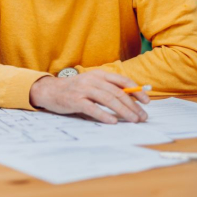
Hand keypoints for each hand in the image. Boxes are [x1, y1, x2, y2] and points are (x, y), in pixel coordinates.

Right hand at [29, 70, 149, 123]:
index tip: (146, 101)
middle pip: (117, 92)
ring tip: (133, 120)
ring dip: (123, 111)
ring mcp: (83, 90)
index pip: (122, 81)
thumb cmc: (74, 90)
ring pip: (108, 100)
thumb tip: (130, 100)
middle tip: (142, 116)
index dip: (136, 91)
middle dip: (133, 105)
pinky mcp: (75, 100)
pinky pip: (92, 108)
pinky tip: (113, 122)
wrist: (49, 90)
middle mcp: (92, 80)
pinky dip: (104, 115)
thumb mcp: (91, 84)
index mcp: (99, 74)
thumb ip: (107, 89)